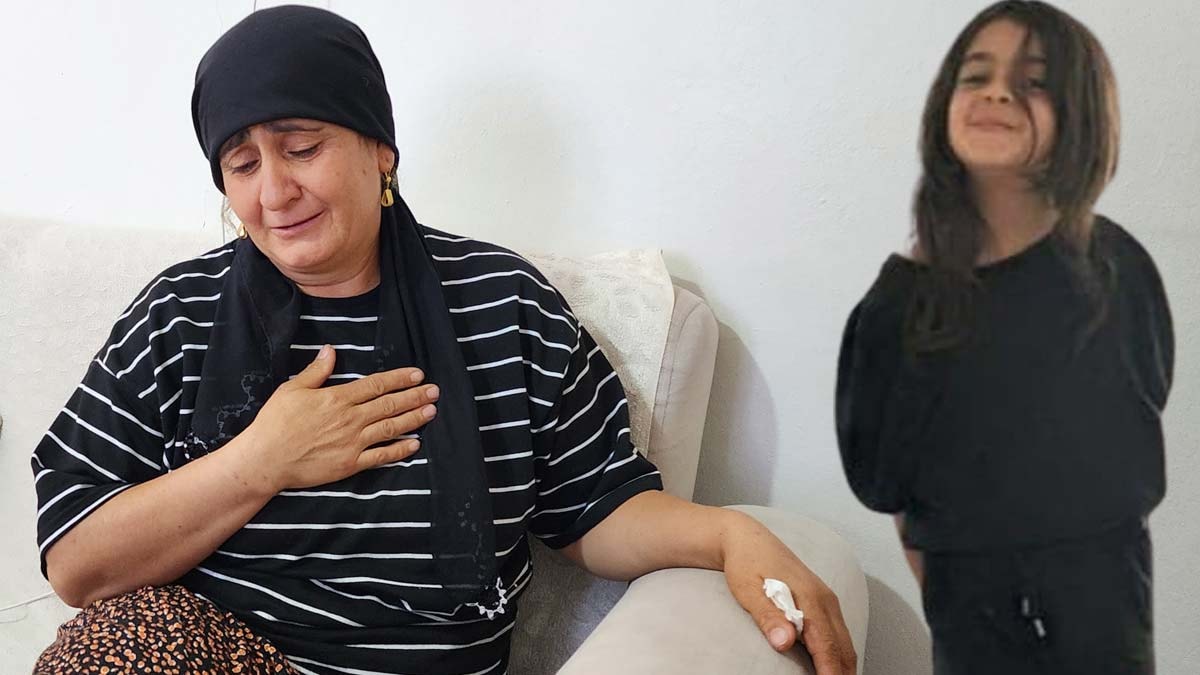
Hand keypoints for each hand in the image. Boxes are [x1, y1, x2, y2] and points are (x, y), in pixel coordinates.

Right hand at [238, 344, 438, 491]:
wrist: (265, 460)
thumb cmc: (275, 423)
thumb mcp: (292, 389)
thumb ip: (316, 371)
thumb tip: (331, 350)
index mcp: (337, 398)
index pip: (376, 385)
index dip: (399, 379)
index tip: (417, 374)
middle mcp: (350, 419)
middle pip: (389, 405)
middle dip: (414, 396)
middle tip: (435, 391)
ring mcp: (352, 443)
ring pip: (391, 428)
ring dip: (413, 419)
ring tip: (431, 411)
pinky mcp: (350, 464)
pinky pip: (381, 456)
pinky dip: (400, 450)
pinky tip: (415, 444)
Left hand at [721, 512, 856, 674]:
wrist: (747, 539)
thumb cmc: (746, 563)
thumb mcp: (748, 590)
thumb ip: (768, 616)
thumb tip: (784, 642)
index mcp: (810, 599)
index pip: (827, 647)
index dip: (830, 673)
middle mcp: (825, 599)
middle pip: (843, 648)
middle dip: (841, 673)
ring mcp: (826, 599)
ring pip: (844, 642)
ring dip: (842, 666)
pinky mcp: (822, 601)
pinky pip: (838, 634)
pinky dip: (838, 654)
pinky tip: (830, 666)